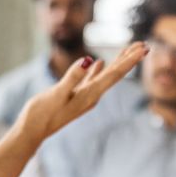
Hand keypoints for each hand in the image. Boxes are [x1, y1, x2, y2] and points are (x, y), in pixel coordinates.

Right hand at [16, 44, 148, 143]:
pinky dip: (99, 70)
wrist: (32, 131)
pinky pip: (92, 80)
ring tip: (128, 50)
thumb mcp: (57, 93)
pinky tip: (99, 63)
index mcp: (90, 94)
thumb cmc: (42, 113)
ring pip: (105, 76)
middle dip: (129, 59)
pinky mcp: (75, 96)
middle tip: (143, 44)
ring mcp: (84, 97)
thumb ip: (72, 77)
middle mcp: (92, 96)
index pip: (114, 74)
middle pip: (115, 74)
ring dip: (117, 62)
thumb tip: (88, 60)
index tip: (143, 48)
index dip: (130, 60)